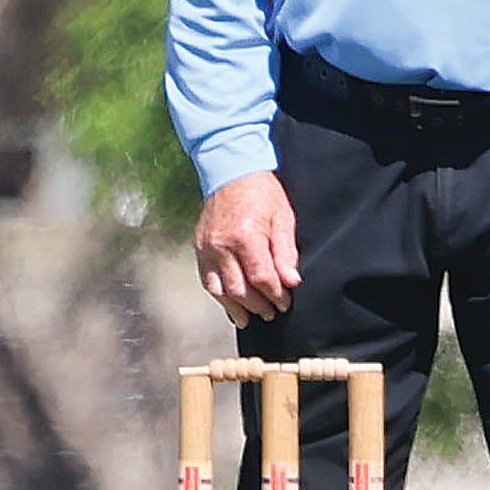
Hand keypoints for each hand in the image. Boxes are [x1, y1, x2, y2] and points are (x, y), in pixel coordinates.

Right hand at [193, 172, 301, 325]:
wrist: (231, 171)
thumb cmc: (261, 193)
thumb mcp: (282, 218)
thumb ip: (286, 252)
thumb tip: (291, 282)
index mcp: (245, 237)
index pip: (261, 278)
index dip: (275, 295)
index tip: (285, 303)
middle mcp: (221, 246)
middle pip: (239, 289)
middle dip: (257, 305)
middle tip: (271, 313)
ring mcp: (206, 248)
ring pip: (219, 290)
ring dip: (235, 308)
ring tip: (249, 318)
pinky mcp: (199, 248)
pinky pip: (207, 279)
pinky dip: (218, 296)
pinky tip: (230, 305)